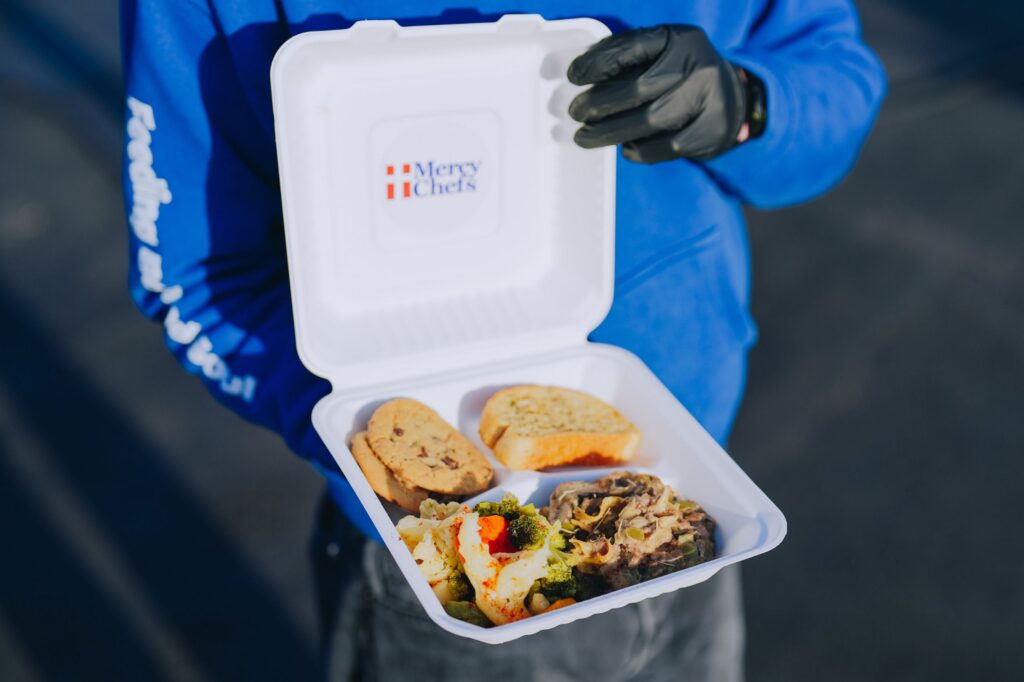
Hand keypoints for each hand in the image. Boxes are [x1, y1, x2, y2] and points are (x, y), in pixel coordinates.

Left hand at [568, 25, 748, 162]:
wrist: (733, 100)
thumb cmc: (683, 75)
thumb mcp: (664, 54)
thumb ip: (629, 59)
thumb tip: (584, 75)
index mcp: (681, 39)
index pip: (634, 47)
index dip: (599, 62)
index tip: (574, 76)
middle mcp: (698, 66)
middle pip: (639, 87)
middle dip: (600, 103)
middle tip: (576, 113)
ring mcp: (708, 100)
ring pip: (650, 121)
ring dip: (610, 132)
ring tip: (586, 137)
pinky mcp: (711, 131)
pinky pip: (665, 147)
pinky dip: (639, 150)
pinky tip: (626, 147)